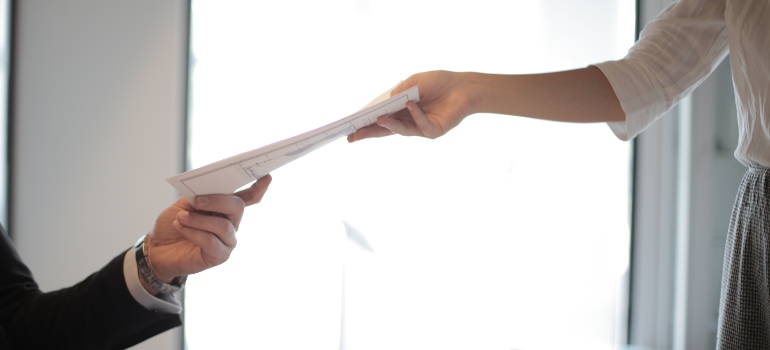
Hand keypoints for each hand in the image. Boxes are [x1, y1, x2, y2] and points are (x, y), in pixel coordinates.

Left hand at [143, 175, 271, 285]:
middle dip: (218, 201)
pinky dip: (193, 232)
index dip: (258, 188)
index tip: (267, 177)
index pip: (248, 198)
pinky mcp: (219, 256)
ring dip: (198, 220)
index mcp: (226, 208)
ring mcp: (227, 241)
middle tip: (197, 201)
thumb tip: (209, 187)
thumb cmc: (173, 224)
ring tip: (181, 218)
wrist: (157, 248)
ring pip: (223, 225)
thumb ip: (199, 195)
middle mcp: (231, 224)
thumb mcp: (185, 203)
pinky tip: (181, 228)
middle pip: (237, 207)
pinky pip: (211, 241)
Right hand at [347, 71, 476, 141]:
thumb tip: (386, 102)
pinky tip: (410, 105)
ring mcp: (420, 128)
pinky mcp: (433, 131)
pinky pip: (420, 124)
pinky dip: (415, 114)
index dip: (366, 122)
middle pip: (386, 129)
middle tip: (353, 136)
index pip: (380, 118)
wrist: (463, 87)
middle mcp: (408, 120)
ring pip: (400, 130)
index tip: (351, 127)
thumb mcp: (415, 81)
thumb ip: (400, 91)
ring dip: (389, 124)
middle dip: (369, 132)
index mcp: (401, 110)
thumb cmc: (438, 82)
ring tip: (378, 119)